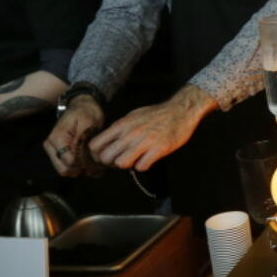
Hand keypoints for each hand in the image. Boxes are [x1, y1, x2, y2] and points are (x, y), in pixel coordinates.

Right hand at [44, 95, 104, 176]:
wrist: (83, 108)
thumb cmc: (86, 113)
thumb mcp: (87, 122)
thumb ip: (81, 139)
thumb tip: (77, 157)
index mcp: (57, 138)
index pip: (68, 161)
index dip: (82, 163)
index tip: (94, 158)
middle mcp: (51, 146)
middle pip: (63, 169)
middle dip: (80, 168)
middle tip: (95, 163)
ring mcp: (54, 151)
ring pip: (65, 171)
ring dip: (80, 169)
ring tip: (93, 162)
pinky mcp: (59, 154)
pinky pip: (67, 168)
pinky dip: (78, 168)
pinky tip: (89, 162)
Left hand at [88, 85, 215, 171]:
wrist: (181, 110)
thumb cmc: (157, 114)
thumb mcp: (133, 116)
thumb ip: (119, 129)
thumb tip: (107, 141)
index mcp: (122, 125)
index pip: (95, 145)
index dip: (98, 154)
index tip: (107, 155)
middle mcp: (130, 133)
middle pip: (106, 157)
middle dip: (111, 162)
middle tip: (121, 159)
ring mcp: (145, 141)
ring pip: (121, 163)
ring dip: (127, 164)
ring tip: (135, 159)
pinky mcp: (159, 149)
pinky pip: (141, 166)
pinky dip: (143, 165)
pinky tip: (148, 159)